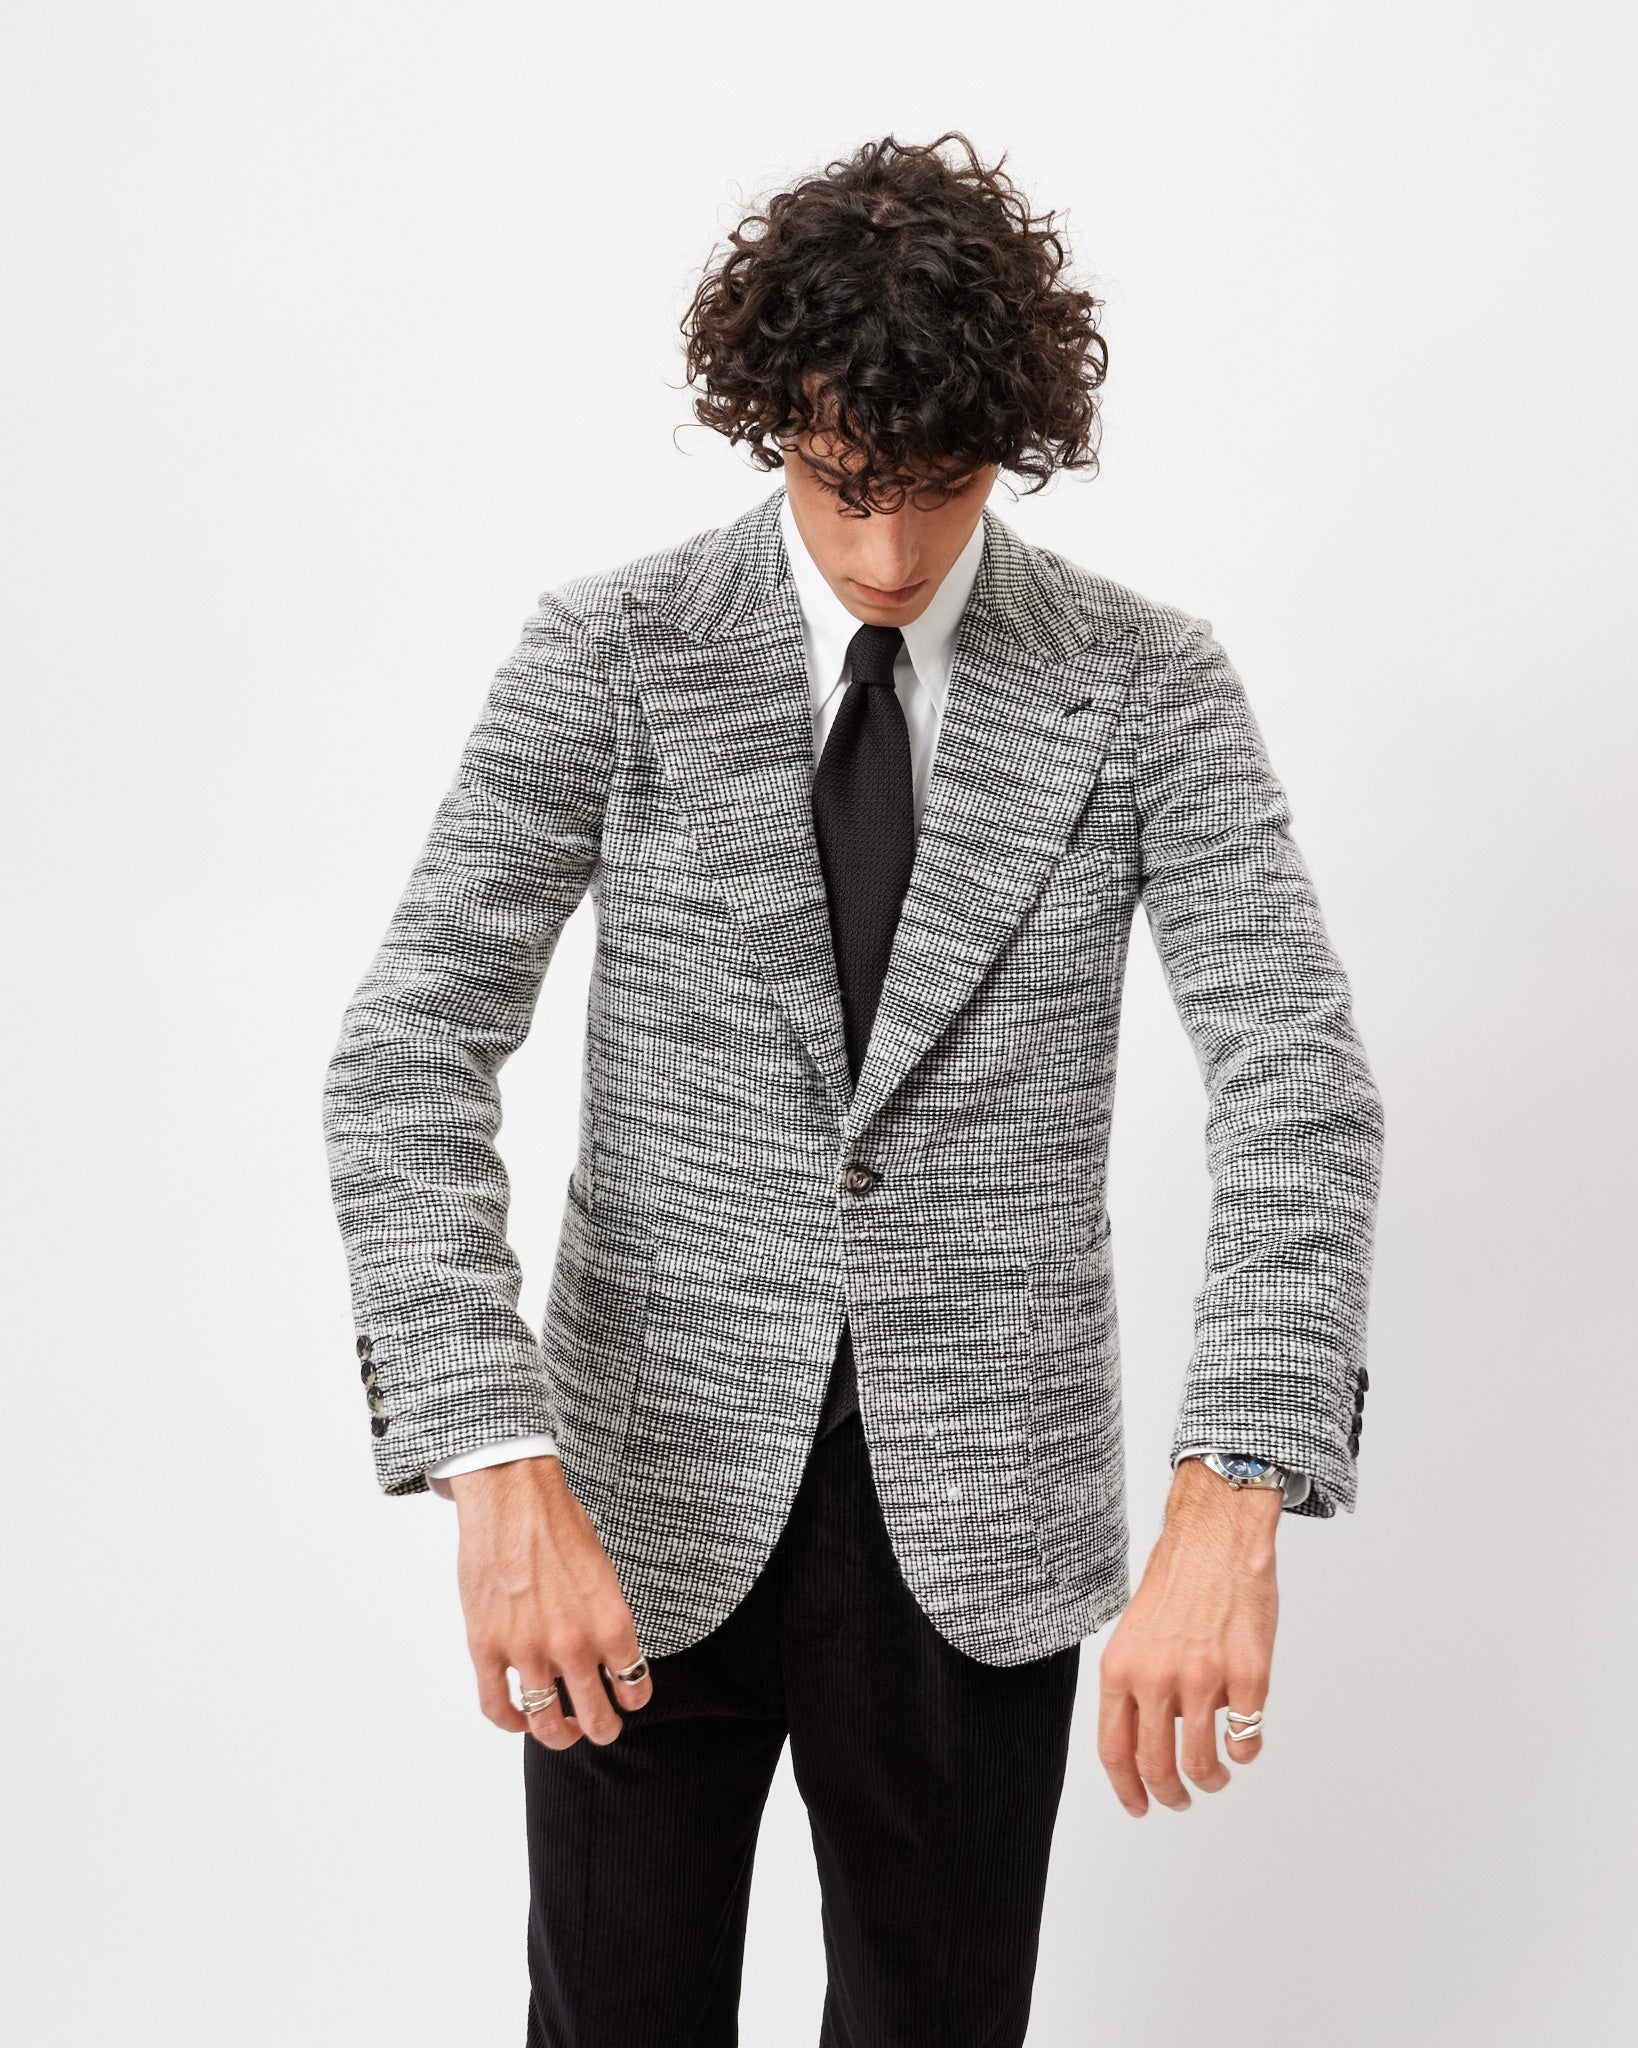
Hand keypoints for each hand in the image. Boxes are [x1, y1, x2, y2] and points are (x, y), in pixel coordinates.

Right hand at [448, 1455, 653, 1749]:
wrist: (513, 1496)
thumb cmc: (559, 1523)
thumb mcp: (603, 1573)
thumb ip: (605, 1619)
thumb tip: (605, 1653)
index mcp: (611, 1622)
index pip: (634, 1688)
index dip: (633, 1701)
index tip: (628, 1701)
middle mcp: (573, 1644)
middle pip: (595, 1719)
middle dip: (601, 1730)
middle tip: (599, 1727)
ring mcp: (527, 1650)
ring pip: (546, 1723)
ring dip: (558, 1734)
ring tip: (561, 1728)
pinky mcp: (486, 1647)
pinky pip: (497, 1707)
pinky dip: (511, 1721)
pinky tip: (520, 1716)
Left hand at [1097, 1457, 1278, 1814]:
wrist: (1216, 1540)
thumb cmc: (1178, 1581)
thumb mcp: (1135, 1634)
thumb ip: (1136, 1686)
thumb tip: (1146, 1739)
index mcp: (1121, 1668)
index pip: (1114, 1749)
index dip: (1126, 1788)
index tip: (1139, 1806)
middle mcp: (1157, 1677)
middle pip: (1156, 1765)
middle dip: (1169, 1794)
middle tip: (1181, 1799)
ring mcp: (1203, 1677)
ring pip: (1201, 1762)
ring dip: (1210, 1780)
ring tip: (1216, 1775)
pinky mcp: (1247, 1675)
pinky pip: (1245, 1737)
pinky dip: (1244, 1750)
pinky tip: (1242, 1742)